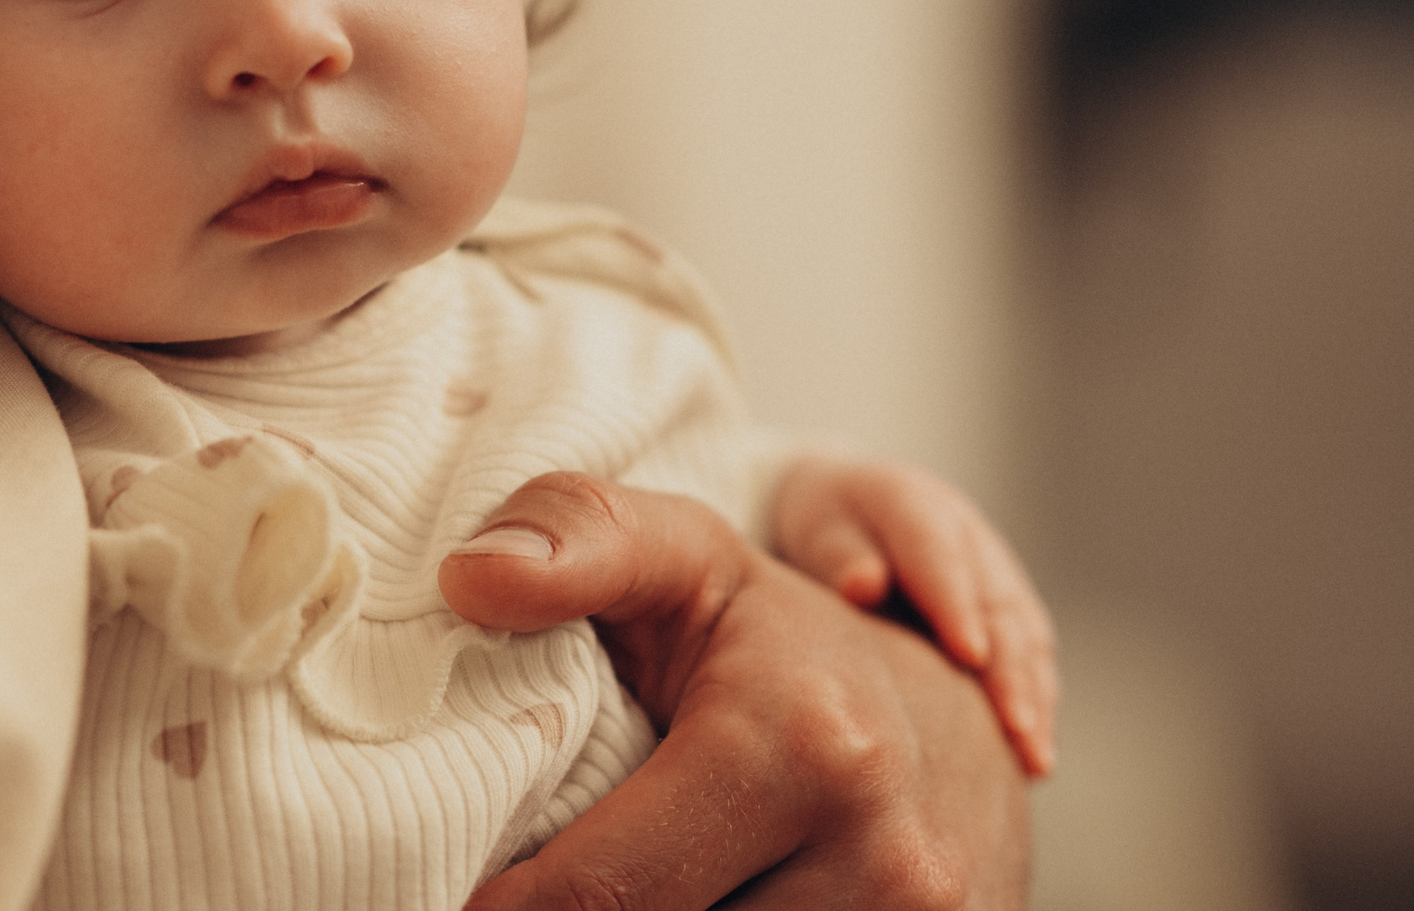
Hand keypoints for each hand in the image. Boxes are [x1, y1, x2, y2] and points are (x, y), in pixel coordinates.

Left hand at [440, 474, 1031, 910]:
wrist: (952, 715)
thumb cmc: (783, 641)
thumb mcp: (685, 559)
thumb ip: (577, 539)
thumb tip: (469, 575)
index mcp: (808, 746)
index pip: (602, 893)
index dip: (506, 908)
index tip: (460, 892)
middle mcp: (886, 858)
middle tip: (533, 886)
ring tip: (622, 885)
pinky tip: (690, 898)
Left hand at [770, 456, 1057, 775]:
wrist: (858, 515)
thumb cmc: (829, 528)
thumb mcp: (820, 528)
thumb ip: (840, 556)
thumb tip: (863, 585)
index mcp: (918, 507)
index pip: (942, 559)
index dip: (959, 607)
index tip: (970, 656)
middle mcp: (972, 541)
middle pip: (1000, 607)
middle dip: (1012, 670)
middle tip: (1019, 730)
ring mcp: (998, 576)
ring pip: (1027, 638)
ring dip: (1036, 698)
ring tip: (1037, 761)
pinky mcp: (1010, 612)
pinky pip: (1031, 658)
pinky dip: (1036, 702)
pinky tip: (1033, 756)